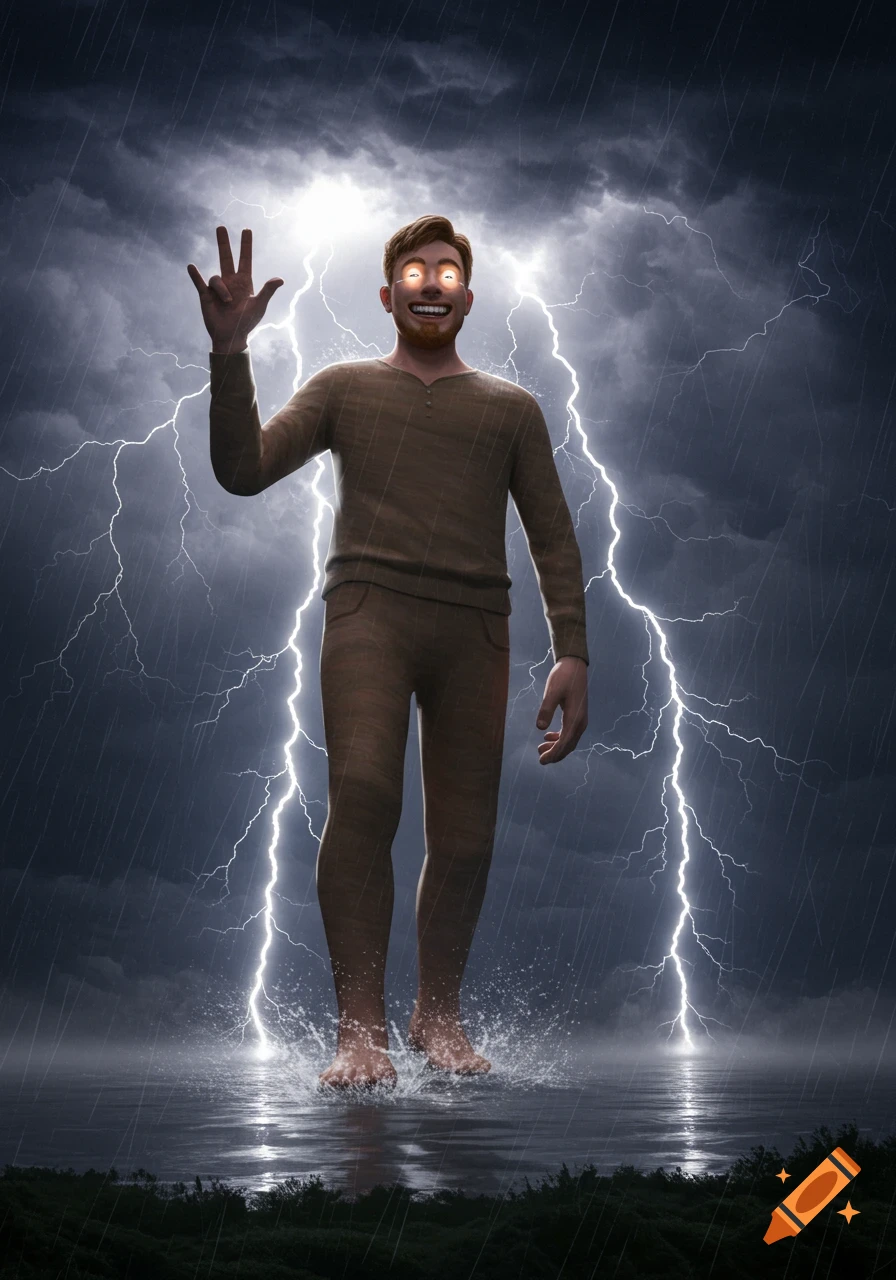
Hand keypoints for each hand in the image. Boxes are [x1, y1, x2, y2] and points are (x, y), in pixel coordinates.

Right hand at [187, 226, 283, 353]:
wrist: (231, 337)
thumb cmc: (247, 322)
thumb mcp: (258, 305)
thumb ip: (267, 291)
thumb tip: (280, 279)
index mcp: (244, 282)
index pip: (245, 259)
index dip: (246, 246)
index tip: (246, 230)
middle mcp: (230, 282)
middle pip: (226, 257)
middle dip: (224, 243)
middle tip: (221, 227)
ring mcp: (217, 288)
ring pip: (216, 278)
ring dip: (221, 290)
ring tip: (227, 302)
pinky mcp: (206, 296)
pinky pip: (199, 282)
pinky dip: (195, 275)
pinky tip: (191, 267)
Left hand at [536, 657, 587, 763]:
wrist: (574, 665)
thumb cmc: (563, 676)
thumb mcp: (552, 691)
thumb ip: (546, 709)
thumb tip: (540, 728)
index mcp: (575, 718)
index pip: (564, 743)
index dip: (553, 754)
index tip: (541, 760)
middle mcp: (580, 721)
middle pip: (568, 745)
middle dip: (555, 754)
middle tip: (540, 759)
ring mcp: (580, 719)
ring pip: (569, 740)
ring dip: (556, 747)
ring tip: (540, 748)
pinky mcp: (577, 715)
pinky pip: (569, 732)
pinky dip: (559, 738)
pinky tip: (547, 735)